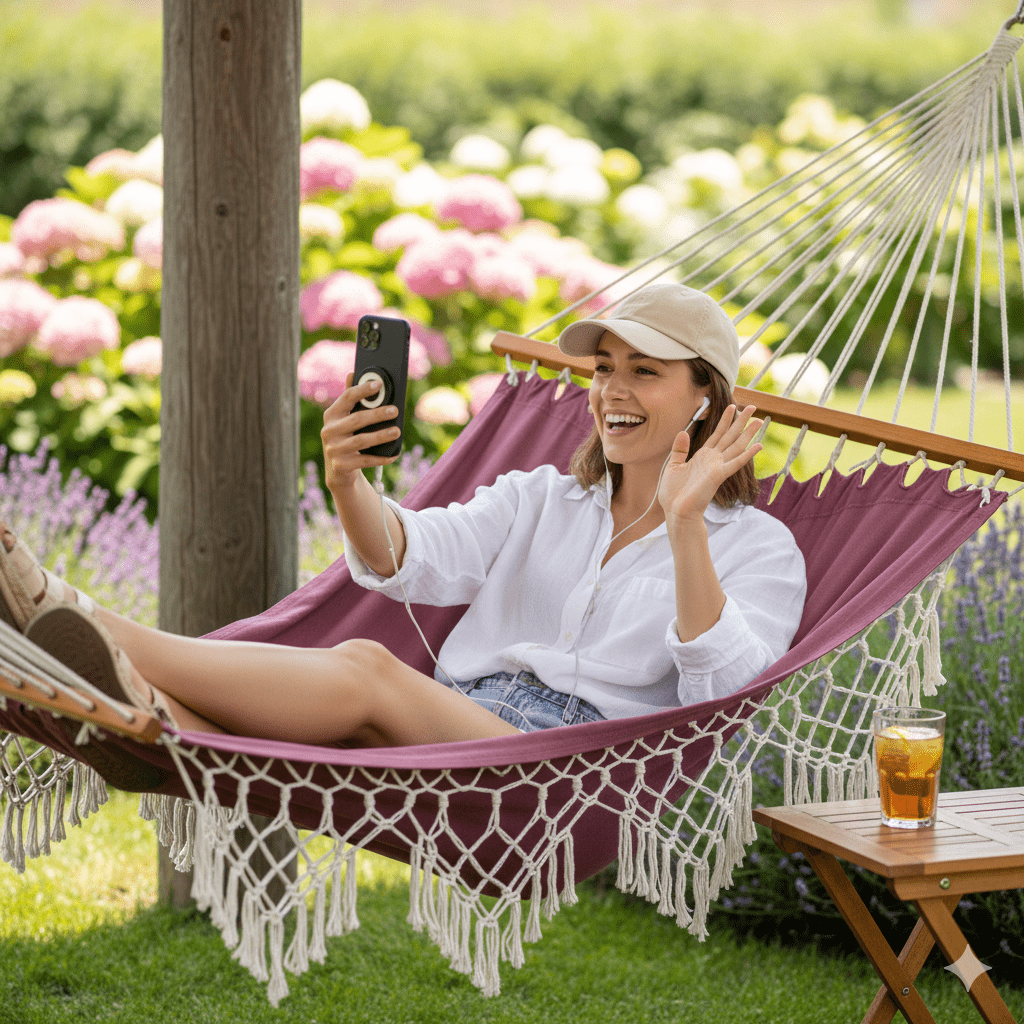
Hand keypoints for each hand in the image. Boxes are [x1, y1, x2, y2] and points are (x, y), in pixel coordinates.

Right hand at [321, 373, 401, 493]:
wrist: (338, 470)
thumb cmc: (346, 437)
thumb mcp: (344, 418)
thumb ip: (349, 399)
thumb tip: (352, 373)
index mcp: (331, 415)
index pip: (347, 398)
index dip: (363, 390)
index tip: (379, 385)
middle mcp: (329, 431)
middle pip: (356, 419)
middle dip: (377, 414)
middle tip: (395, 410)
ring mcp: (333, 449)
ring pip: (361, 441)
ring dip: (381, 435)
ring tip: (397, 431)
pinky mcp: (340, 465)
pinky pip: (365, 460)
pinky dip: (381, 458)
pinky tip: (394, 454)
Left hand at [657, 405, 761, 527]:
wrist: (676, 511)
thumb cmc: (674, 493)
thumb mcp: (673, 466)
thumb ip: (680, 450)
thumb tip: (683, 431)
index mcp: (703, 456)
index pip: (717, 434)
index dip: (725, 420)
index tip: (733, 406)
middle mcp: (713, 460)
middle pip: (731, 436)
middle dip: (741, 421)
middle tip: (754, 406)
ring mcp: (717, 467)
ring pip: (736, 446)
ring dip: (748, 433)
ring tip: (760, 420)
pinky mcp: (718, 475)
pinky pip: (735, 463)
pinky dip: (747, 454)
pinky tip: (758, 445)